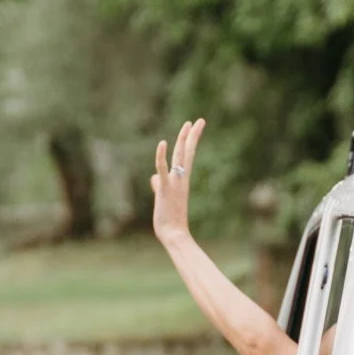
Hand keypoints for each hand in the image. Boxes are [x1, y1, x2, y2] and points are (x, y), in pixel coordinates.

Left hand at [151, 118, 204, 247]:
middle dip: (192, 135)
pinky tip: (162, 143)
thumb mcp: (162, 198)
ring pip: (180, 157)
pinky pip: (163, 169)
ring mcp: (174, 183)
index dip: (191, 140)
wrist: (174, 234)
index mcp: (182, 180)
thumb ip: (159, 185)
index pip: (188, 156)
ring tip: (188, 124)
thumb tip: (154, 177)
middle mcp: (181, 179)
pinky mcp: (165, 188)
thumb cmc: (170, 220)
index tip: (196, 126)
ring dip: (184, 140)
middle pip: (187, 152)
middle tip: (199, 120)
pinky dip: (162, 156)